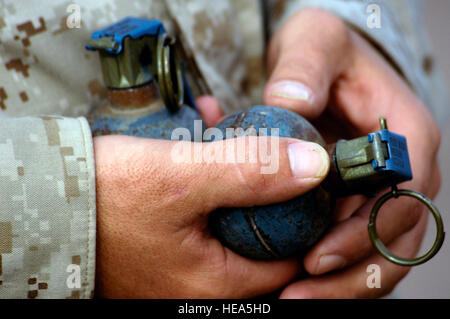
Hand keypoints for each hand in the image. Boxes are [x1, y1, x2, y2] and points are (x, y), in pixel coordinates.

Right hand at [93, 117, 329, 297]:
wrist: (47, 200)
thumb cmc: (108, 198)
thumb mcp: (183, 177)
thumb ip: (252, 173)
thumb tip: (316, 164)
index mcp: (217, 284)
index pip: (291, 257)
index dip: (308, 216)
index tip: (312, 178)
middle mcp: (203, 284)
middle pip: (261, 235)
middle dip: (267, 186)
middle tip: (273, 148)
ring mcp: (184, 265)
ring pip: (231, 217)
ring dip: (236, 173)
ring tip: (231, 131)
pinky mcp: (169, 244)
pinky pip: (204, 211)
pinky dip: (209, 176)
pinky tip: (203, 136)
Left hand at [263, 8, 440, 297]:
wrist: (322, 65)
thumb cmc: (324, 51)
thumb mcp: (315, 41)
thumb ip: (305, 67)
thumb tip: (293, 102)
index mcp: (408, 136)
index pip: (402, 197)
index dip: (365, 232)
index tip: (317, 255)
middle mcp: (406, 171)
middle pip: (395, 238)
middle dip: (350, 274)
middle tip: (299, 297)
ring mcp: (385, 190)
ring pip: (379, 252)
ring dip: (341, 282)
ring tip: (294, 301)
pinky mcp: (359, 201)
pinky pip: (355, 244)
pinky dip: (332, 268)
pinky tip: (294, 284)